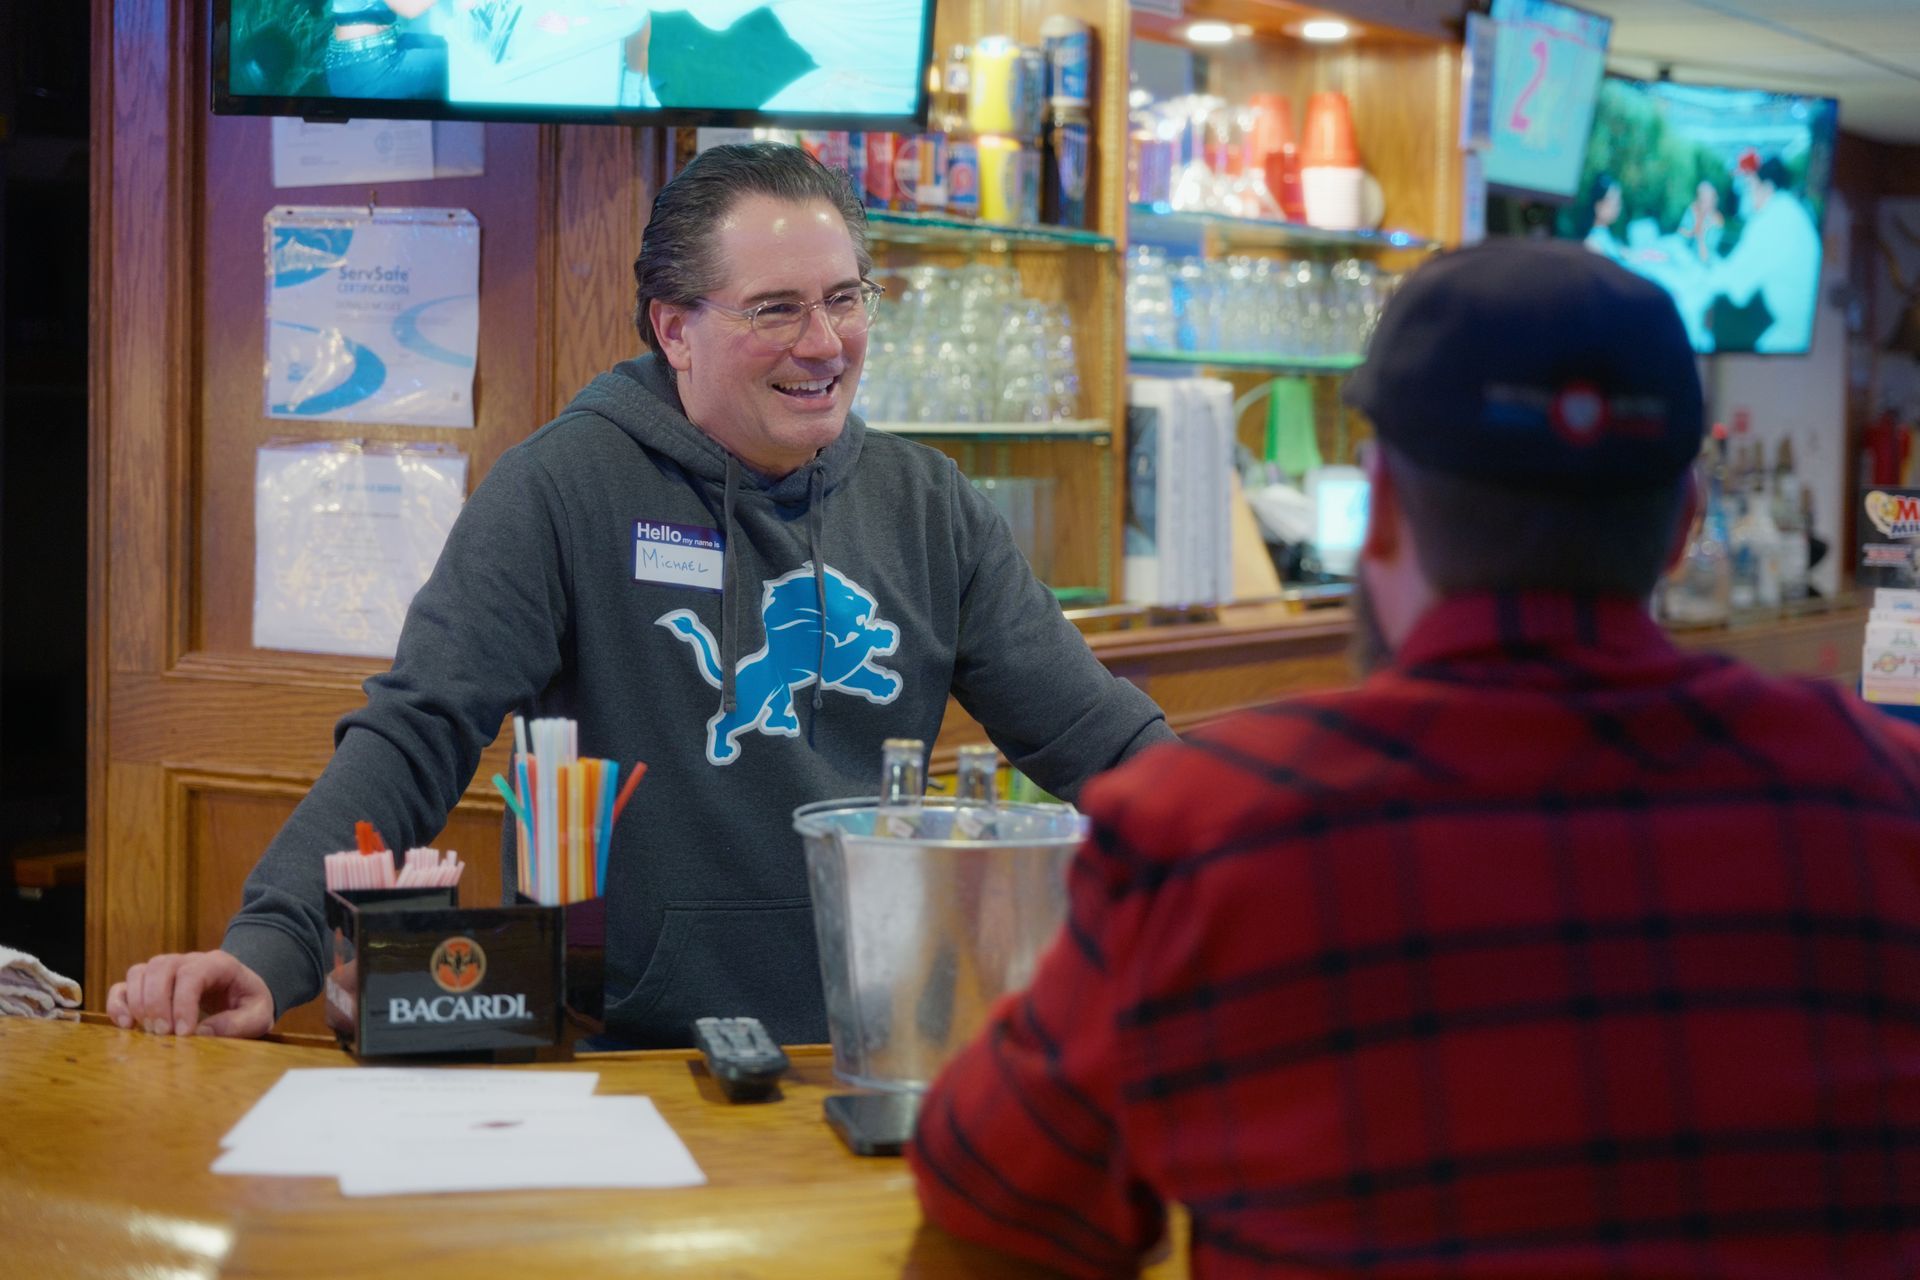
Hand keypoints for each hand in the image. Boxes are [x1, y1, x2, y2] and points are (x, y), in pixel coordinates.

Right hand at [106, 951, 272, 1038]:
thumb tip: (201, 1032)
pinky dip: (119, 1002)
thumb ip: (237, 1024)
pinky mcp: (150, 984)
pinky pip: (124, 985)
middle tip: (164, 1034)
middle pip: (161, 968)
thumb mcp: (257, 1015)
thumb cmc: (249, 1004)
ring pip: (140, 972)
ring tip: (148, 1031)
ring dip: (138, 1003)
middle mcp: (189, 960)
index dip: (183, 1003)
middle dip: (158, 1003)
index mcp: (219, 964)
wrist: (241, 995)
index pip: (193, 974)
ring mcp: (167, 970)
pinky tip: (126, 1024)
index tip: (183, 1033)